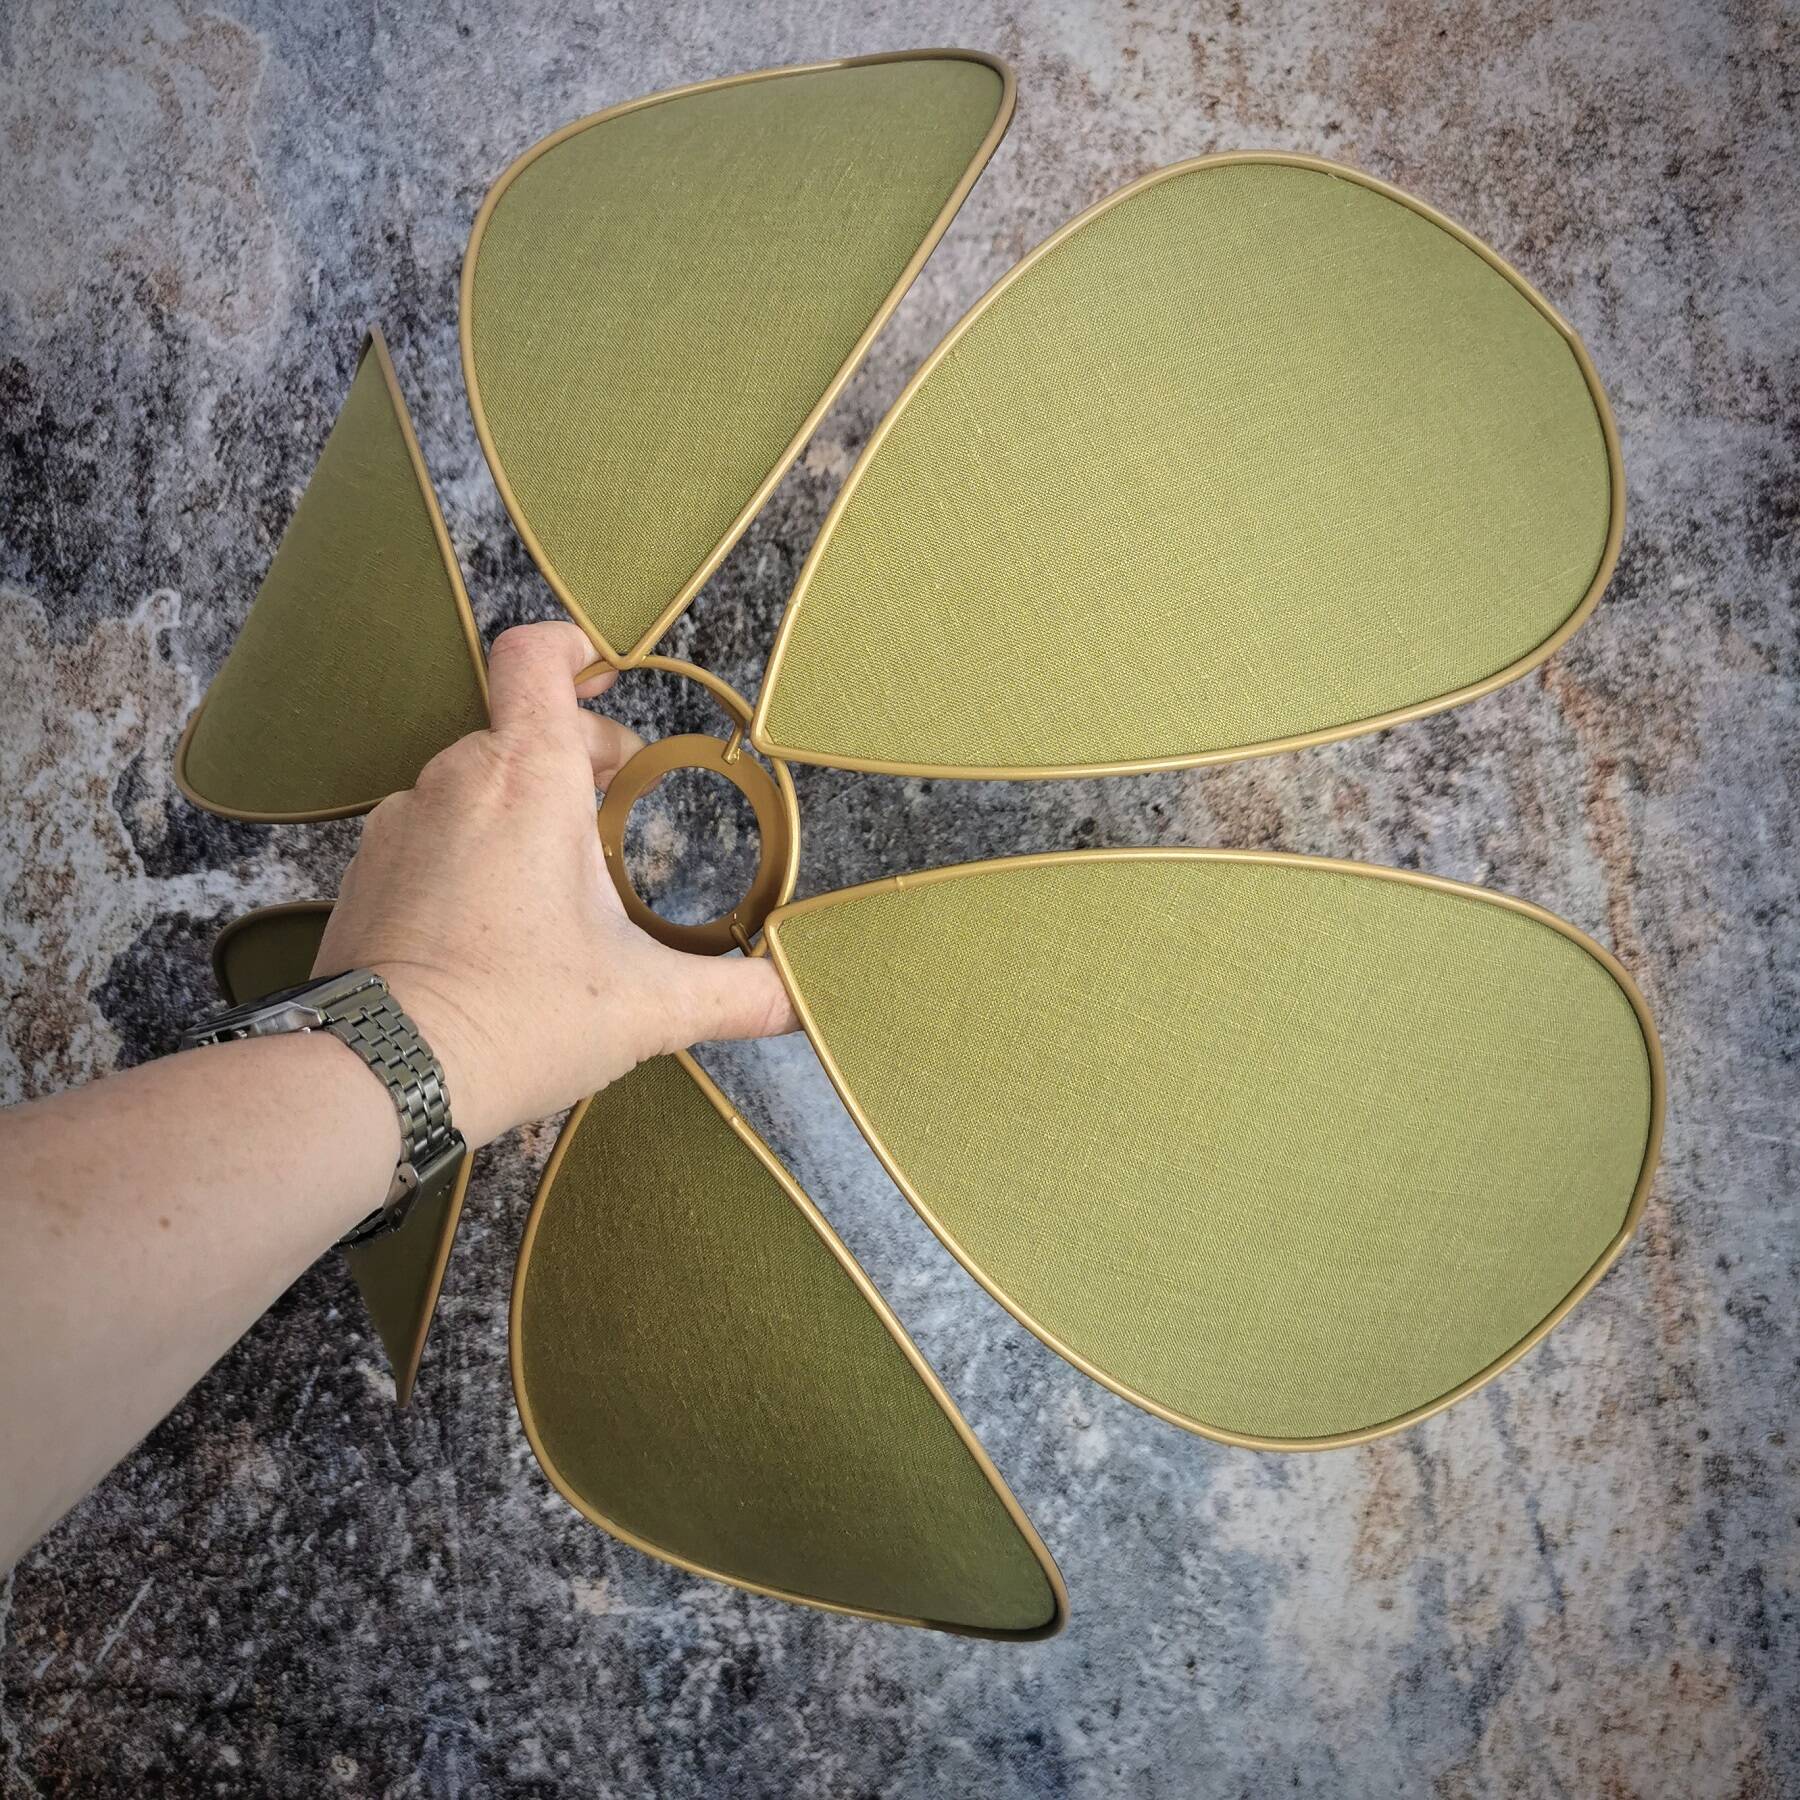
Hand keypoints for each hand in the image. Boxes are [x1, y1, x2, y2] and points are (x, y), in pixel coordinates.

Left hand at [313, 621, 795, 1148]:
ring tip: (560, 882)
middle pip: (521, 727)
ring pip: (473, 783)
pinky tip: (497, 923)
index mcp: (529, 779)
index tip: (606, 673)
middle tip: (617, 815)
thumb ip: (738, 995)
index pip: (534, 657)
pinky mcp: (366, 873)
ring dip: (521, 809)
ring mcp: (401, 824)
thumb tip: (801, 1000)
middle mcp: (455, 781)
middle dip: (578, 760)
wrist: (381, 1076)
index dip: (572, 649)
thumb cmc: (516, 1019)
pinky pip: (430, 833)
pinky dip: (470, 852)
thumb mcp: (648, 1007)